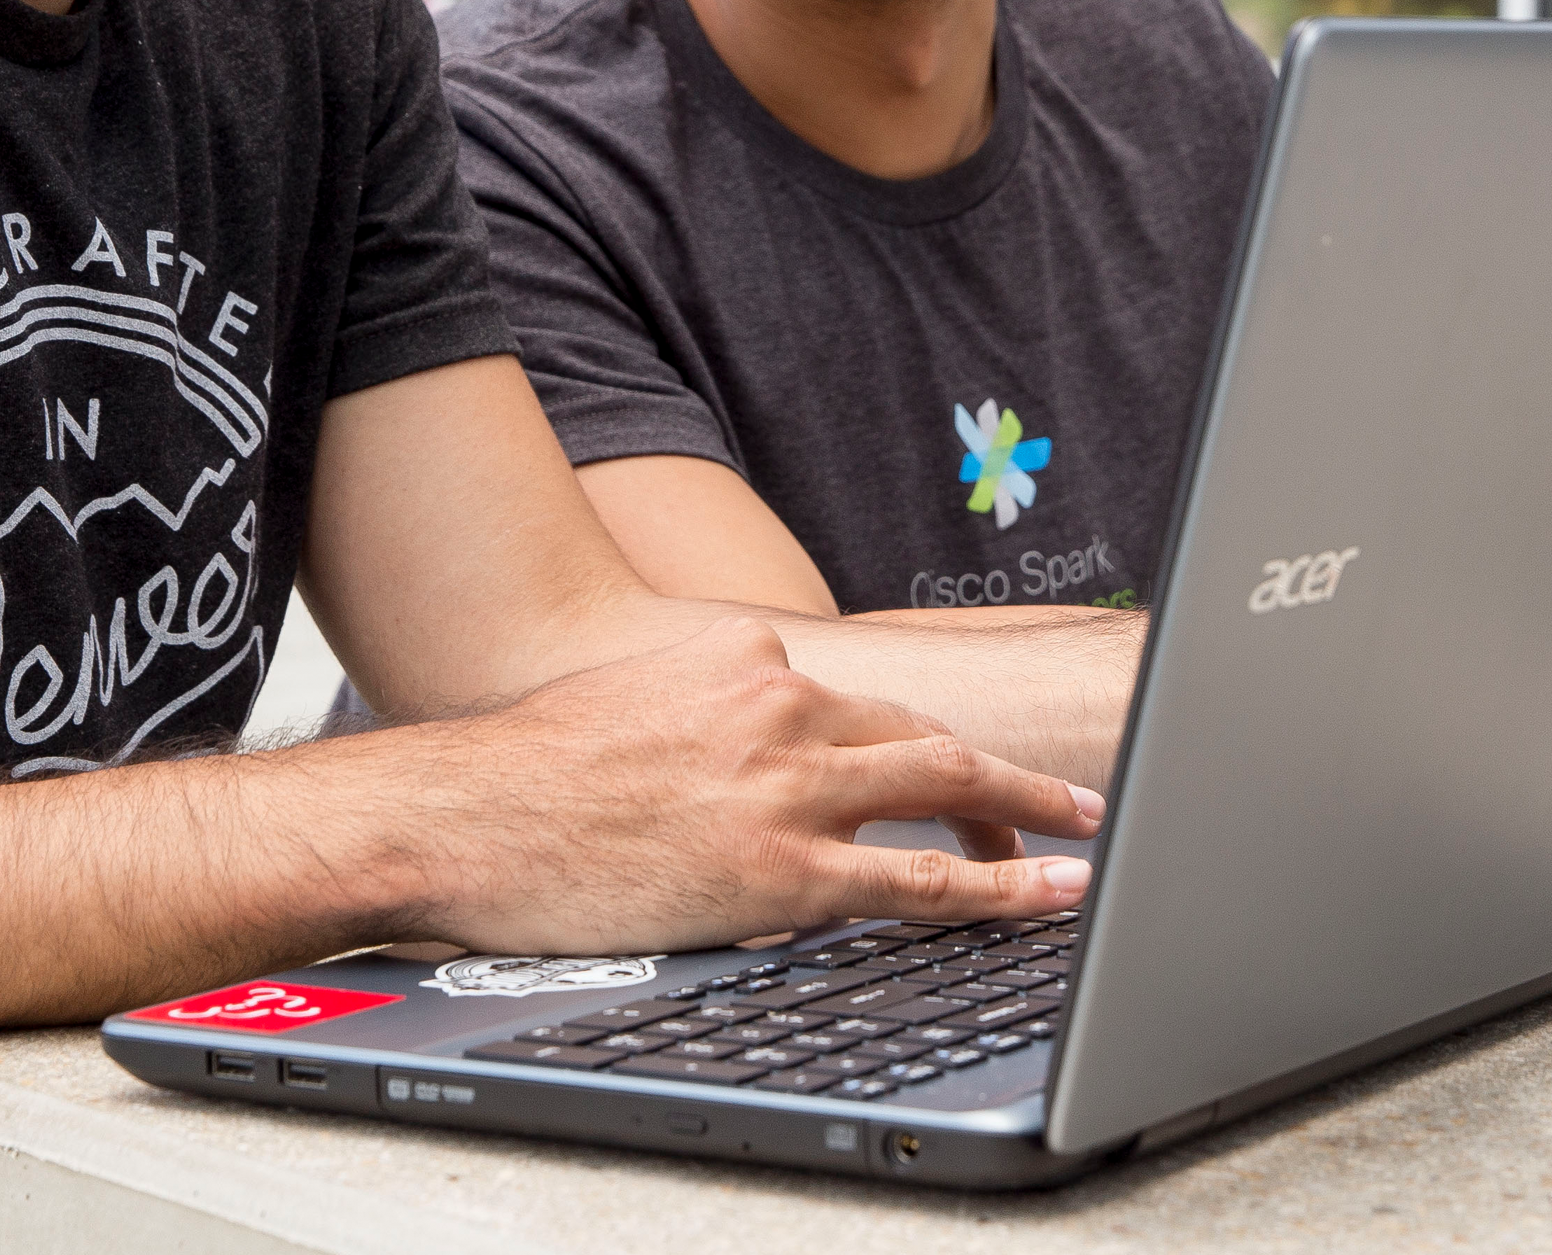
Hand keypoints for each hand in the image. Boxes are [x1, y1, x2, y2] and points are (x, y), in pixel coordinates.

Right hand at [386, 617, 1102, 956]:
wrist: (468, 816)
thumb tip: (738, 761)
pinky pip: (918, 878)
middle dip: (1001, 773)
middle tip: (1063, 801)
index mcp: (743, 657)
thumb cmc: (526, 776)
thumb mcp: (630, 702)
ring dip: (1029, 811)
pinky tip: (1048, 894)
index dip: (915, 746)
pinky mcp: (783, 867)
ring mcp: (787, 783)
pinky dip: (999, 887)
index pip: (858, 703)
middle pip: (923, 731)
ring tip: (1083, 834)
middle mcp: (780, 701)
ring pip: (945, 784)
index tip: (949, 773)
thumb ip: (705, 716)